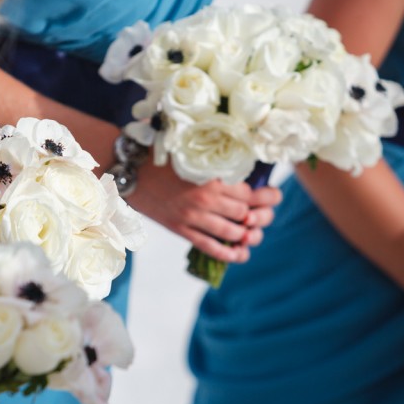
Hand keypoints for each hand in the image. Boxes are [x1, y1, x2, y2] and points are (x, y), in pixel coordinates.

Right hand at [128, 162, 282, 261]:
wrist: (129, 172)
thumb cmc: (160, 155)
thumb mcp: (191, 149)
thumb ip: (215, 154)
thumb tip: (244, 154)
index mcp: (210, 176)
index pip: (249, 192)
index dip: (267, 196)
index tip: (274, 195)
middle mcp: (205, 199)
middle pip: (245, 214)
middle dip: (261, 217)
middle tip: (264, 215)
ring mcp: (193, 217)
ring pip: (232, 233)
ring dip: (247, 236)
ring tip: (252, 232)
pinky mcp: (181, 229)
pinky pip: (210, 247)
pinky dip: (228, 254)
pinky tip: (240, 253)